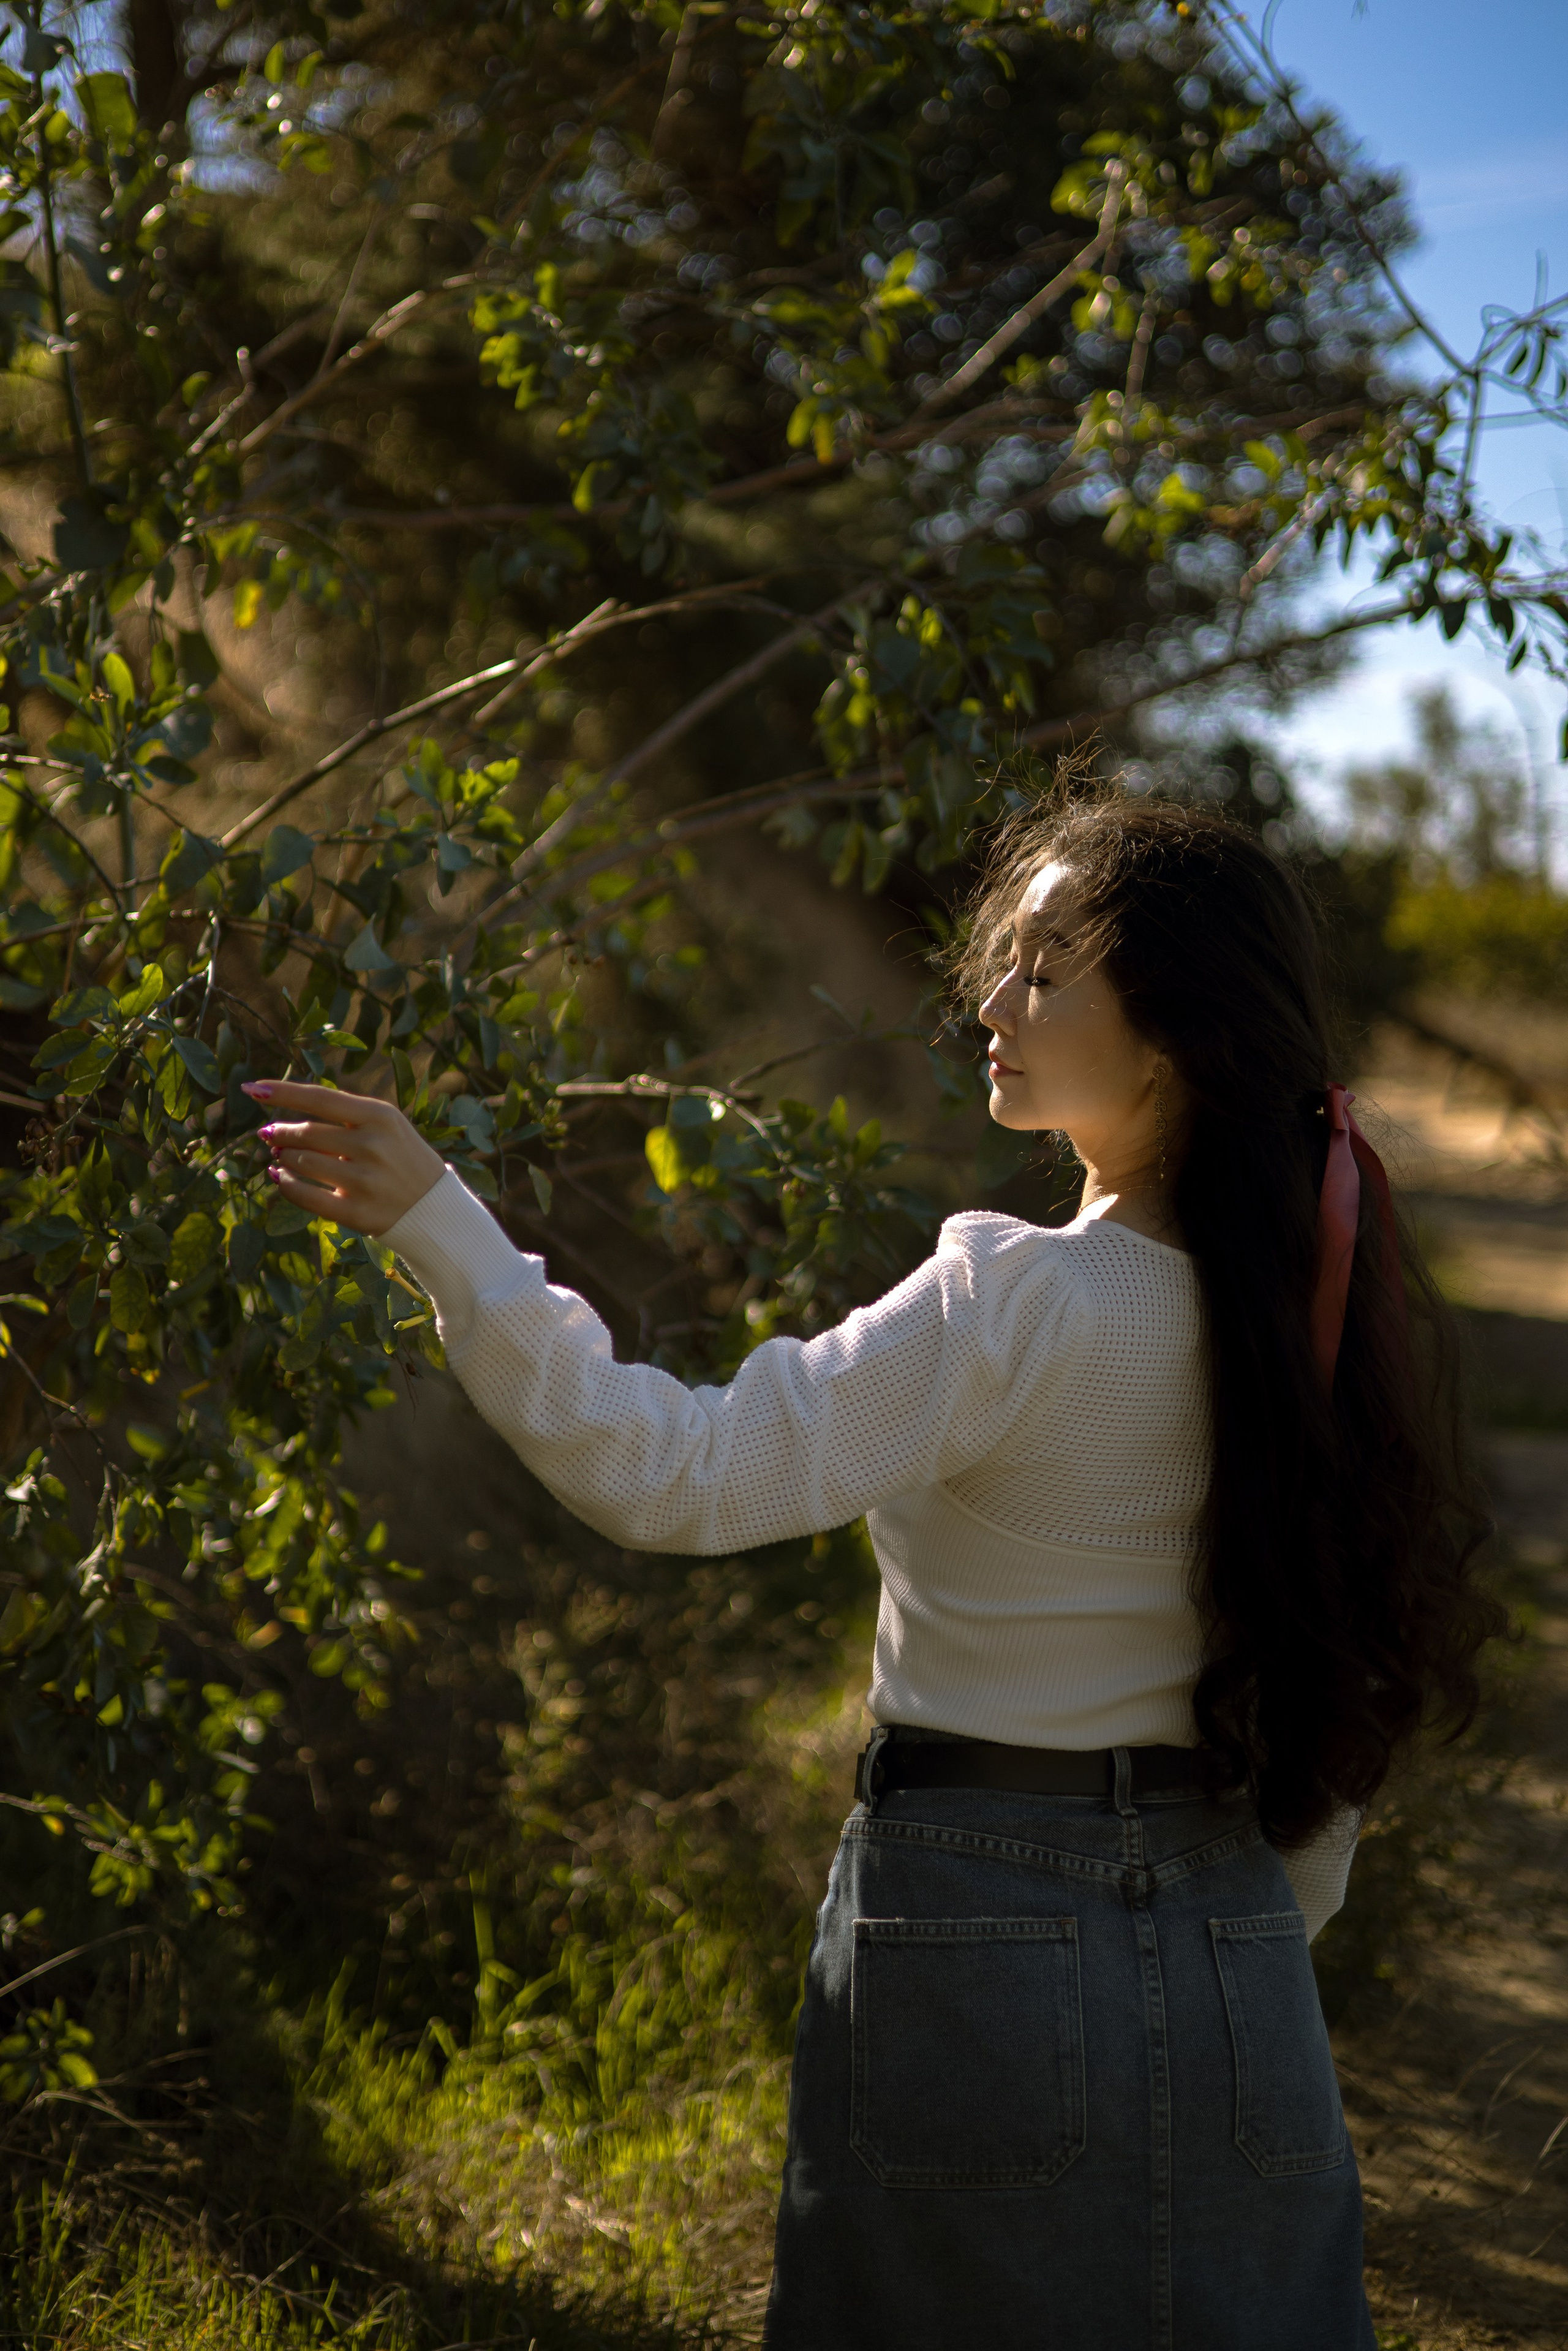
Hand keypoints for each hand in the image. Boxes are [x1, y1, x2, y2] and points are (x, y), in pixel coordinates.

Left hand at [242, 1080, 447, 1236]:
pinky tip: (280, 1178)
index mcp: (380, 1116)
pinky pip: (305, 1196)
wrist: (435, 1208)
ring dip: (283, 1158)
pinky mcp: (357, 1211)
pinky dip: (285, 1185)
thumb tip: (280, 1122)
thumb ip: (342, 1117)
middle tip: (269, 1134)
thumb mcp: (385, 1126)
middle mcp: (372, 1145)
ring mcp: (364, 1180)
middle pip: (306, 1132)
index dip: (281, 1092)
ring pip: (301, 1162)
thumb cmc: (401, 1159)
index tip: (251, 1088)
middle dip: (280, 1132)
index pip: (319, 1098)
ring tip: (280, 1157)